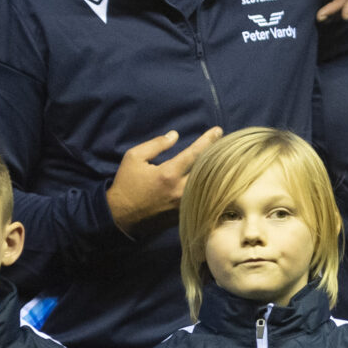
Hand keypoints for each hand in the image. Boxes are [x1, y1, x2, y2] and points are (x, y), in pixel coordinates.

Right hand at [106, 128, 224, 232]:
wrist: (121, 217)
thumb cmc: (126, 184)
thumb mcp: (134, 157)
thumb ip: (156, 145)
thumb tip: (175, 135)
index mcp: (169, 174)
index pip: (194, 153)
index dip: (208, 140)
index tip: (218, 130)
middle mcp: (180, 190)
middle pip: (207, 170)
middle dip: (218, 156)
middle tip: (226, 145)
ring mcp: (184, 205)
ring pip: (207, 186)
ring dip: (215, 173)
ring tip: (224, 161)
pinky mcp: (184, 215)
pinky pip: (201, 199)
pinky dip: (208, 188)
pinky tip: (214, 179)